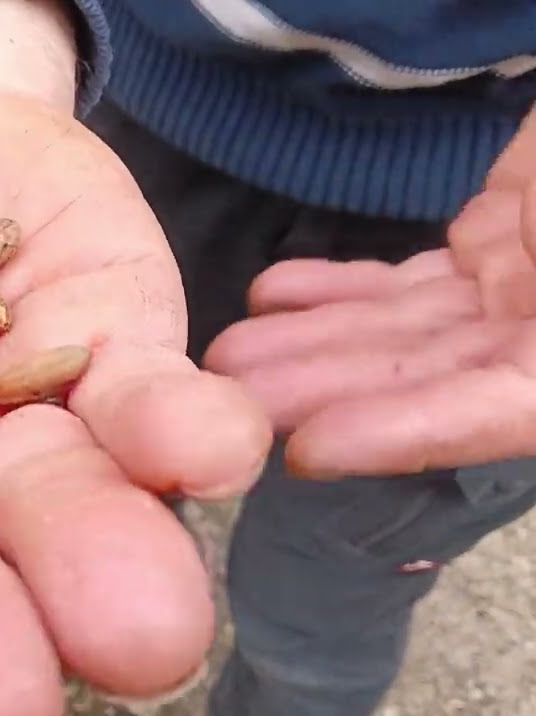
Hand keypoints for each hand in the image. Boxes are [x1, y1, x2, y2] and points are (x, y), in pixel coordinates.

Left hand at [203, 108, 535, 478]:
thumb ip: (529, 321)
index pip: (496, 412)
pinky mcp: (494, 248)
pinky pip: (409, 279)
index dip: (406, 433)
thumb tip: (498, 368)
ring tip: (232, 347)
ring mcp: (523, 294)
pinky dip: (344, 287)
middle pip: (430, 378)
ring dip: (318, 339)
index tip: (310, 447)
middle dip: (331, 386)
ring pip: (407, 329)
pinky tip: (277, 291)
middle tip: (230, 394)